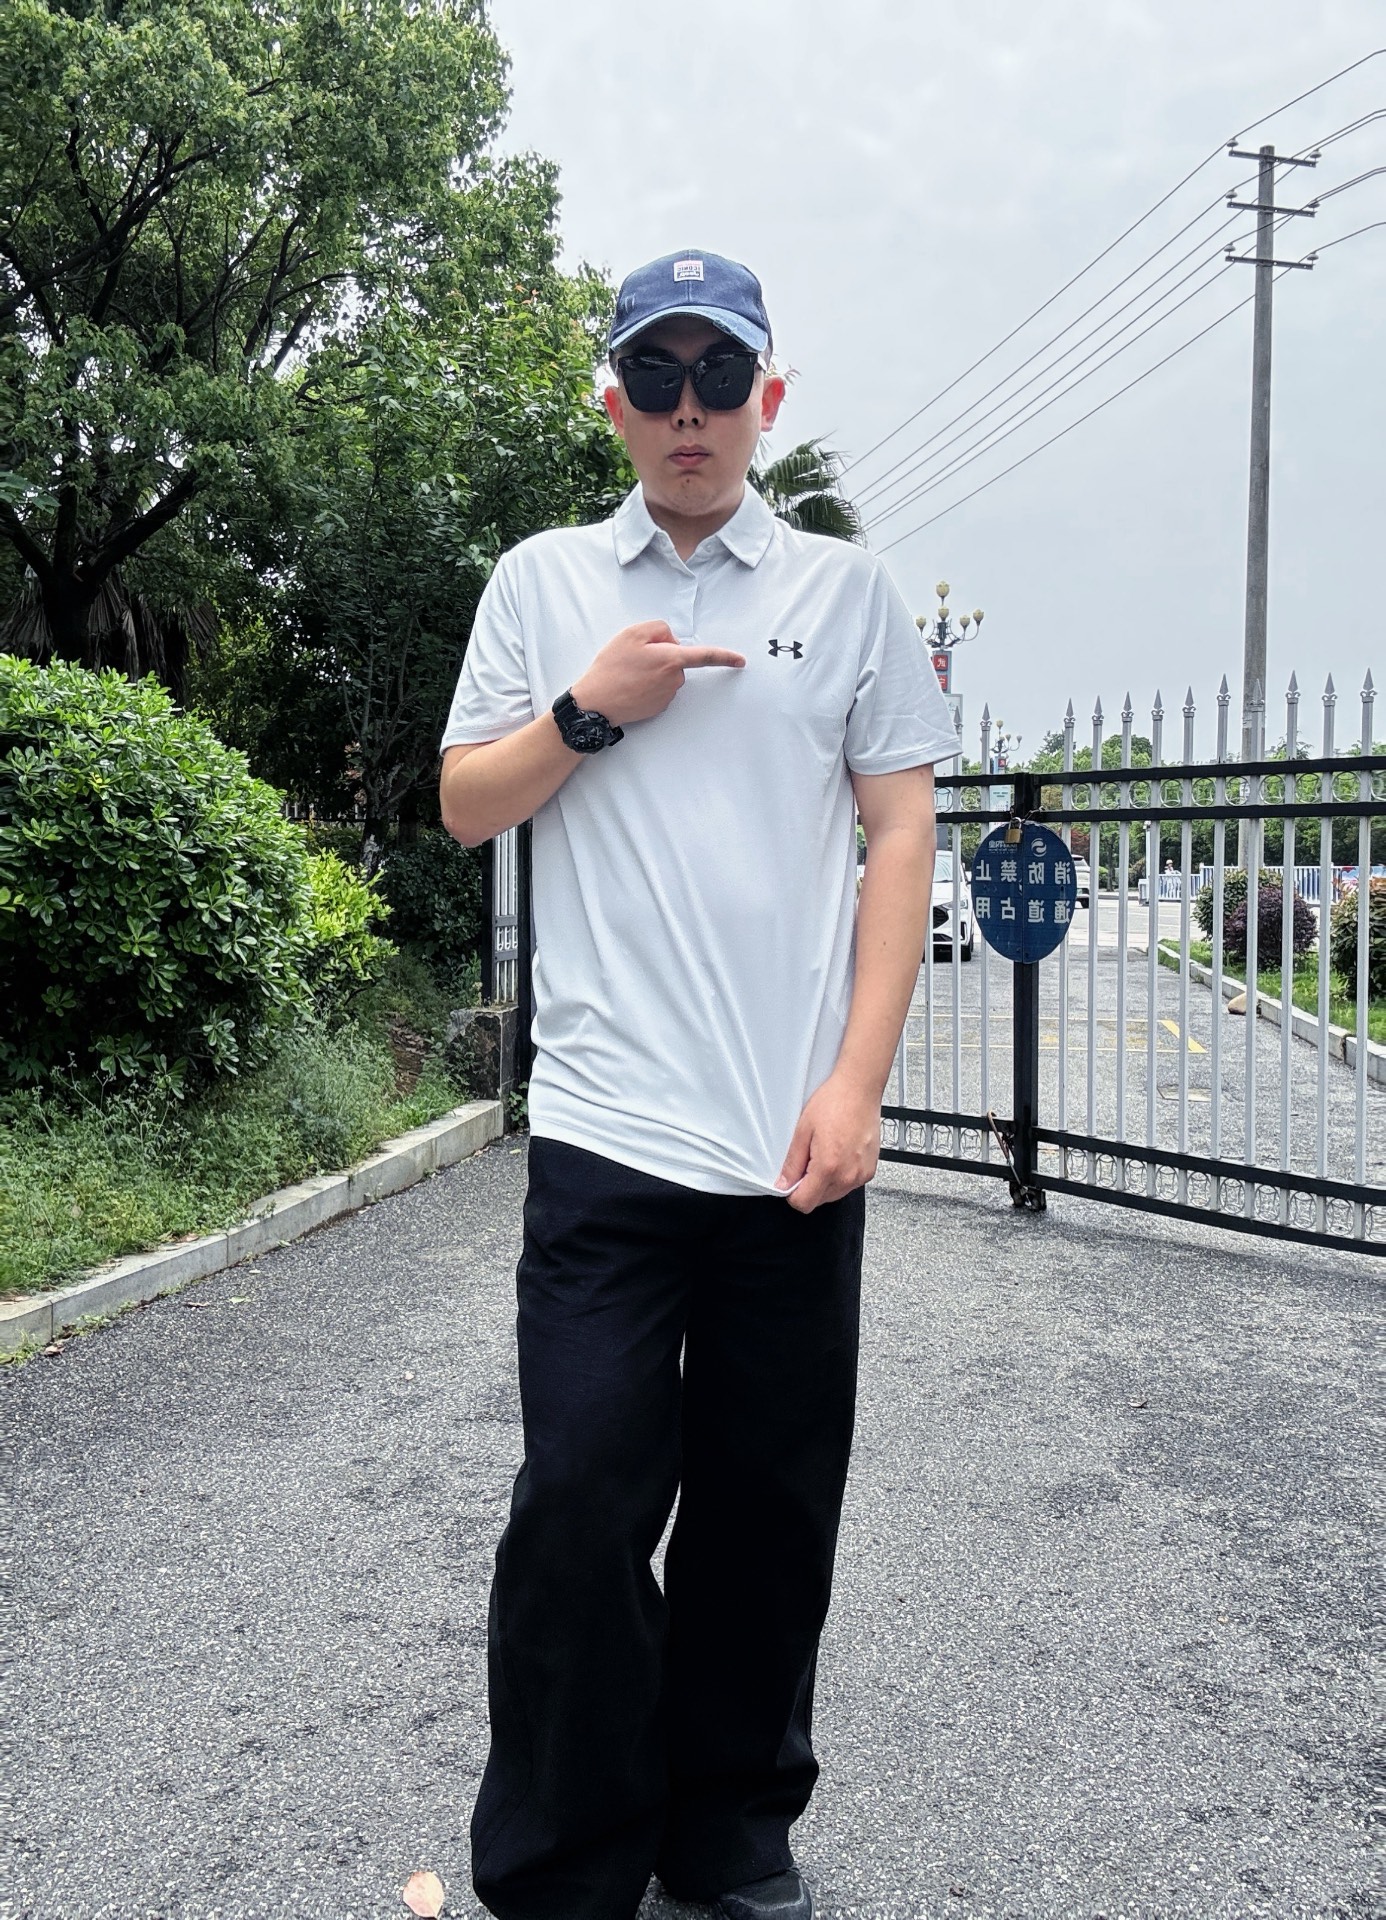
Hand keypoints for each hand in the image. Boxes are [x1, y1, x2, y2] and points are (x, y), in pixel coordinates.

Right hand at [571, 621, 743, 727]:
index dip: (725, 657)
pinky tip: (630, 685)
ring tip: (628, 673)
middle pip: (676, 660)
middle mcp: (674, 680)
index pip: (705, 656)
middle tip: (633, 658)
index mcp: (671, 659)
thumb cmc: (612, 667)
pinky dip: (647, 684)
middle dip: (661, 655)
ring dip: (653, 670)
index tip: (741, 660)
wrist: (596, 703)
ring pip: (667, 675)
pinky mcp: (658, 707)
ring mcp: (667, 696)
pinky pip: (659, 688)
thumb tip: (671, 640)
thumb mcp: (631, 634)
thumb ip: (658, 628)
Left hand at [775, 1072, 880, 1213]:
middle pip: (819, 1201)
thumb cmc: (835, 1102)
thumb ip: (792, 1163)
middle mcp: (848, 1175)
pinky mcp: (870, 1170)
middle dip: (809, 1186)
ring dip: (825, 1181)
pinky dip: (840, 1175)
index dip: (792, 1194)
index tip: (790, 1182)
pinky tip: (838, 1153)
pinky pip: (849, 1184)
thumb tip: (784, 1183)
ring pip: (835, 1194)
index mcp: (828, 1167)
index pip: (804, 1203)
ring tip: (825, 1152)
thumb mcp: (802, 1131)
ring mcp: (862, 1174)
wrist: (859, 1089)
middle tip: (808, 1159)